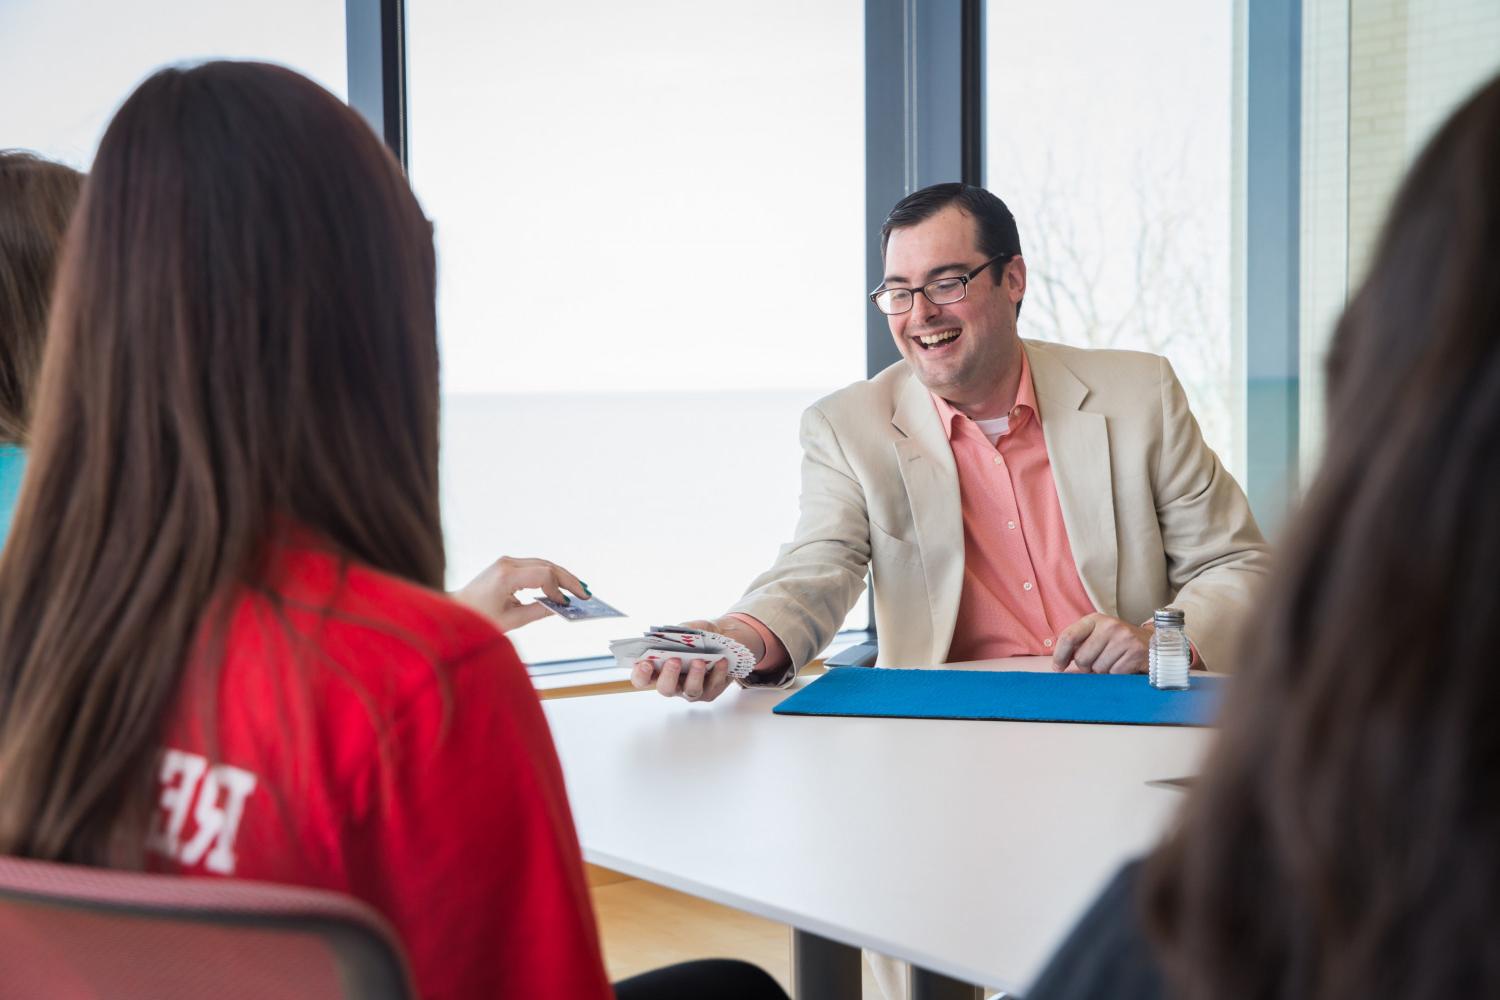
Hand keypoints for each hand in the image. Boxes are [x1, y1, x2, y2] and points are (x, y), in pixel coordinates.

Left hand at [451, 556, 589, 632]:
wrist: (455, 610)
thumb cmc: (477, 618)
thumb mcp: (510, 620)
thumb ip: (537, 611)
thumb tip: (559, 607)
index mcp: (505, 576)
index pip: (543, 575)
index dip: (558, 589)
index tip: (568, 603)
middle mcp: (506, 563)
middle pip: (547, 565)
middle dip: (568, 580)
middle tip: (585, 593)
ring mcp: (506, 561)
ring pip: (543, 564)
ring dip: (562, 576)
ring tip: (579, 589)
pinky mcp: (507, 564)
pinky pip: (535, 566)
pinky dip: (550, 575)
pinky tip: (562, 585)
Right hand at [630, 616, 766, 702]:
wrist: (723, 639)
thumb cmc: (698, 636)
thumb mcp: (686, 629)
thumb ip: (676, 633)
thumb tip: (671, 634)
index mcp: (659, 670)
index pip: (642, 679)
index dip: (640, 674)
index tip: (644, 663)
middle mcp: (673, 684)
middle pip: (666, 689)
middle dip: (669, 675)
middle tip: (674, 660)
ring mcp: (691, 690)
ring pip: (691, 691)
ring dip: (694, 676)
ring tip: (698, 660)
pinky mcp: (711, 691)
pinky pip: (714, 685)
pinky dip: (718, 672)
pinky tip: (721, 660)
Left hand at [1052, 614, 1150, 673]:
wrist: (1152, 643)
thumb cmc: (1118, 642)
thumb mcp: (1098, 635)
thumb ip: (1079, 645)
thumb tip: (1058, 667)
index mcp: (1095, 619)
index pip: (1068, 636)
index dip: (1059, 655)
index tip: (1058, 667)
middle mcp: (1109, 626)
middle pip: (1081, 658)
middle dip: (1086, 667)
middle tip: (1097, 662)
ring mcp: (1124, 638)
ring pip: (1098, 668)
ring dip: (1103, 671)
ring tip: (1113, 661)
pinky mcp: (1135, 652)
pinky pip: (1114, 674)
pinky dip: (1116, 675)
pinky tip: (1124, 665)